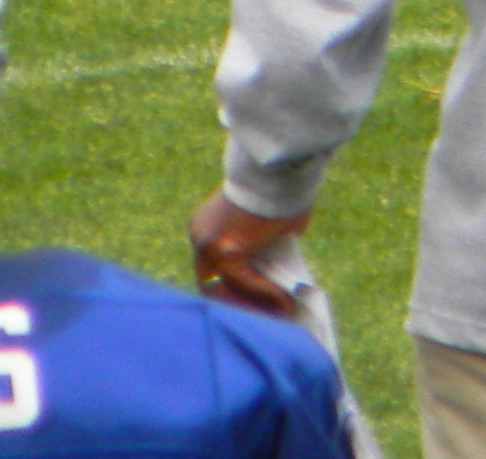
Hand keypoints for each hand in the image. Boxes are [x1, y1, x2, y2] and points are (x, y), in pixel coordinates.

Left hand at [188, 190, 311, 319]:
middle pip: (212, 285)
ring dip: (254, 304)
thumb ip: (262, 253)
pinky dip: (266, 294)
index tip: (256, 306)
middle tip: (266, 317)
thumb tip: (274, 281)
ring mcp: (209, 245)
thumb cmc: (278, 190)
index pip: (211, 271)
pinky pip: (246, 281)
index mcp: (205, 228)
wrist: (279, 169)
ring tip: (281, 313)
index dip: (232, 292)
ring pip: (230, 287)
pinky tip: (286, 302)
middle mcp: (200, 237)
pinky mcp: (226, 251)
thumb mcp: (266, 228)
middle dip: (240, 305)